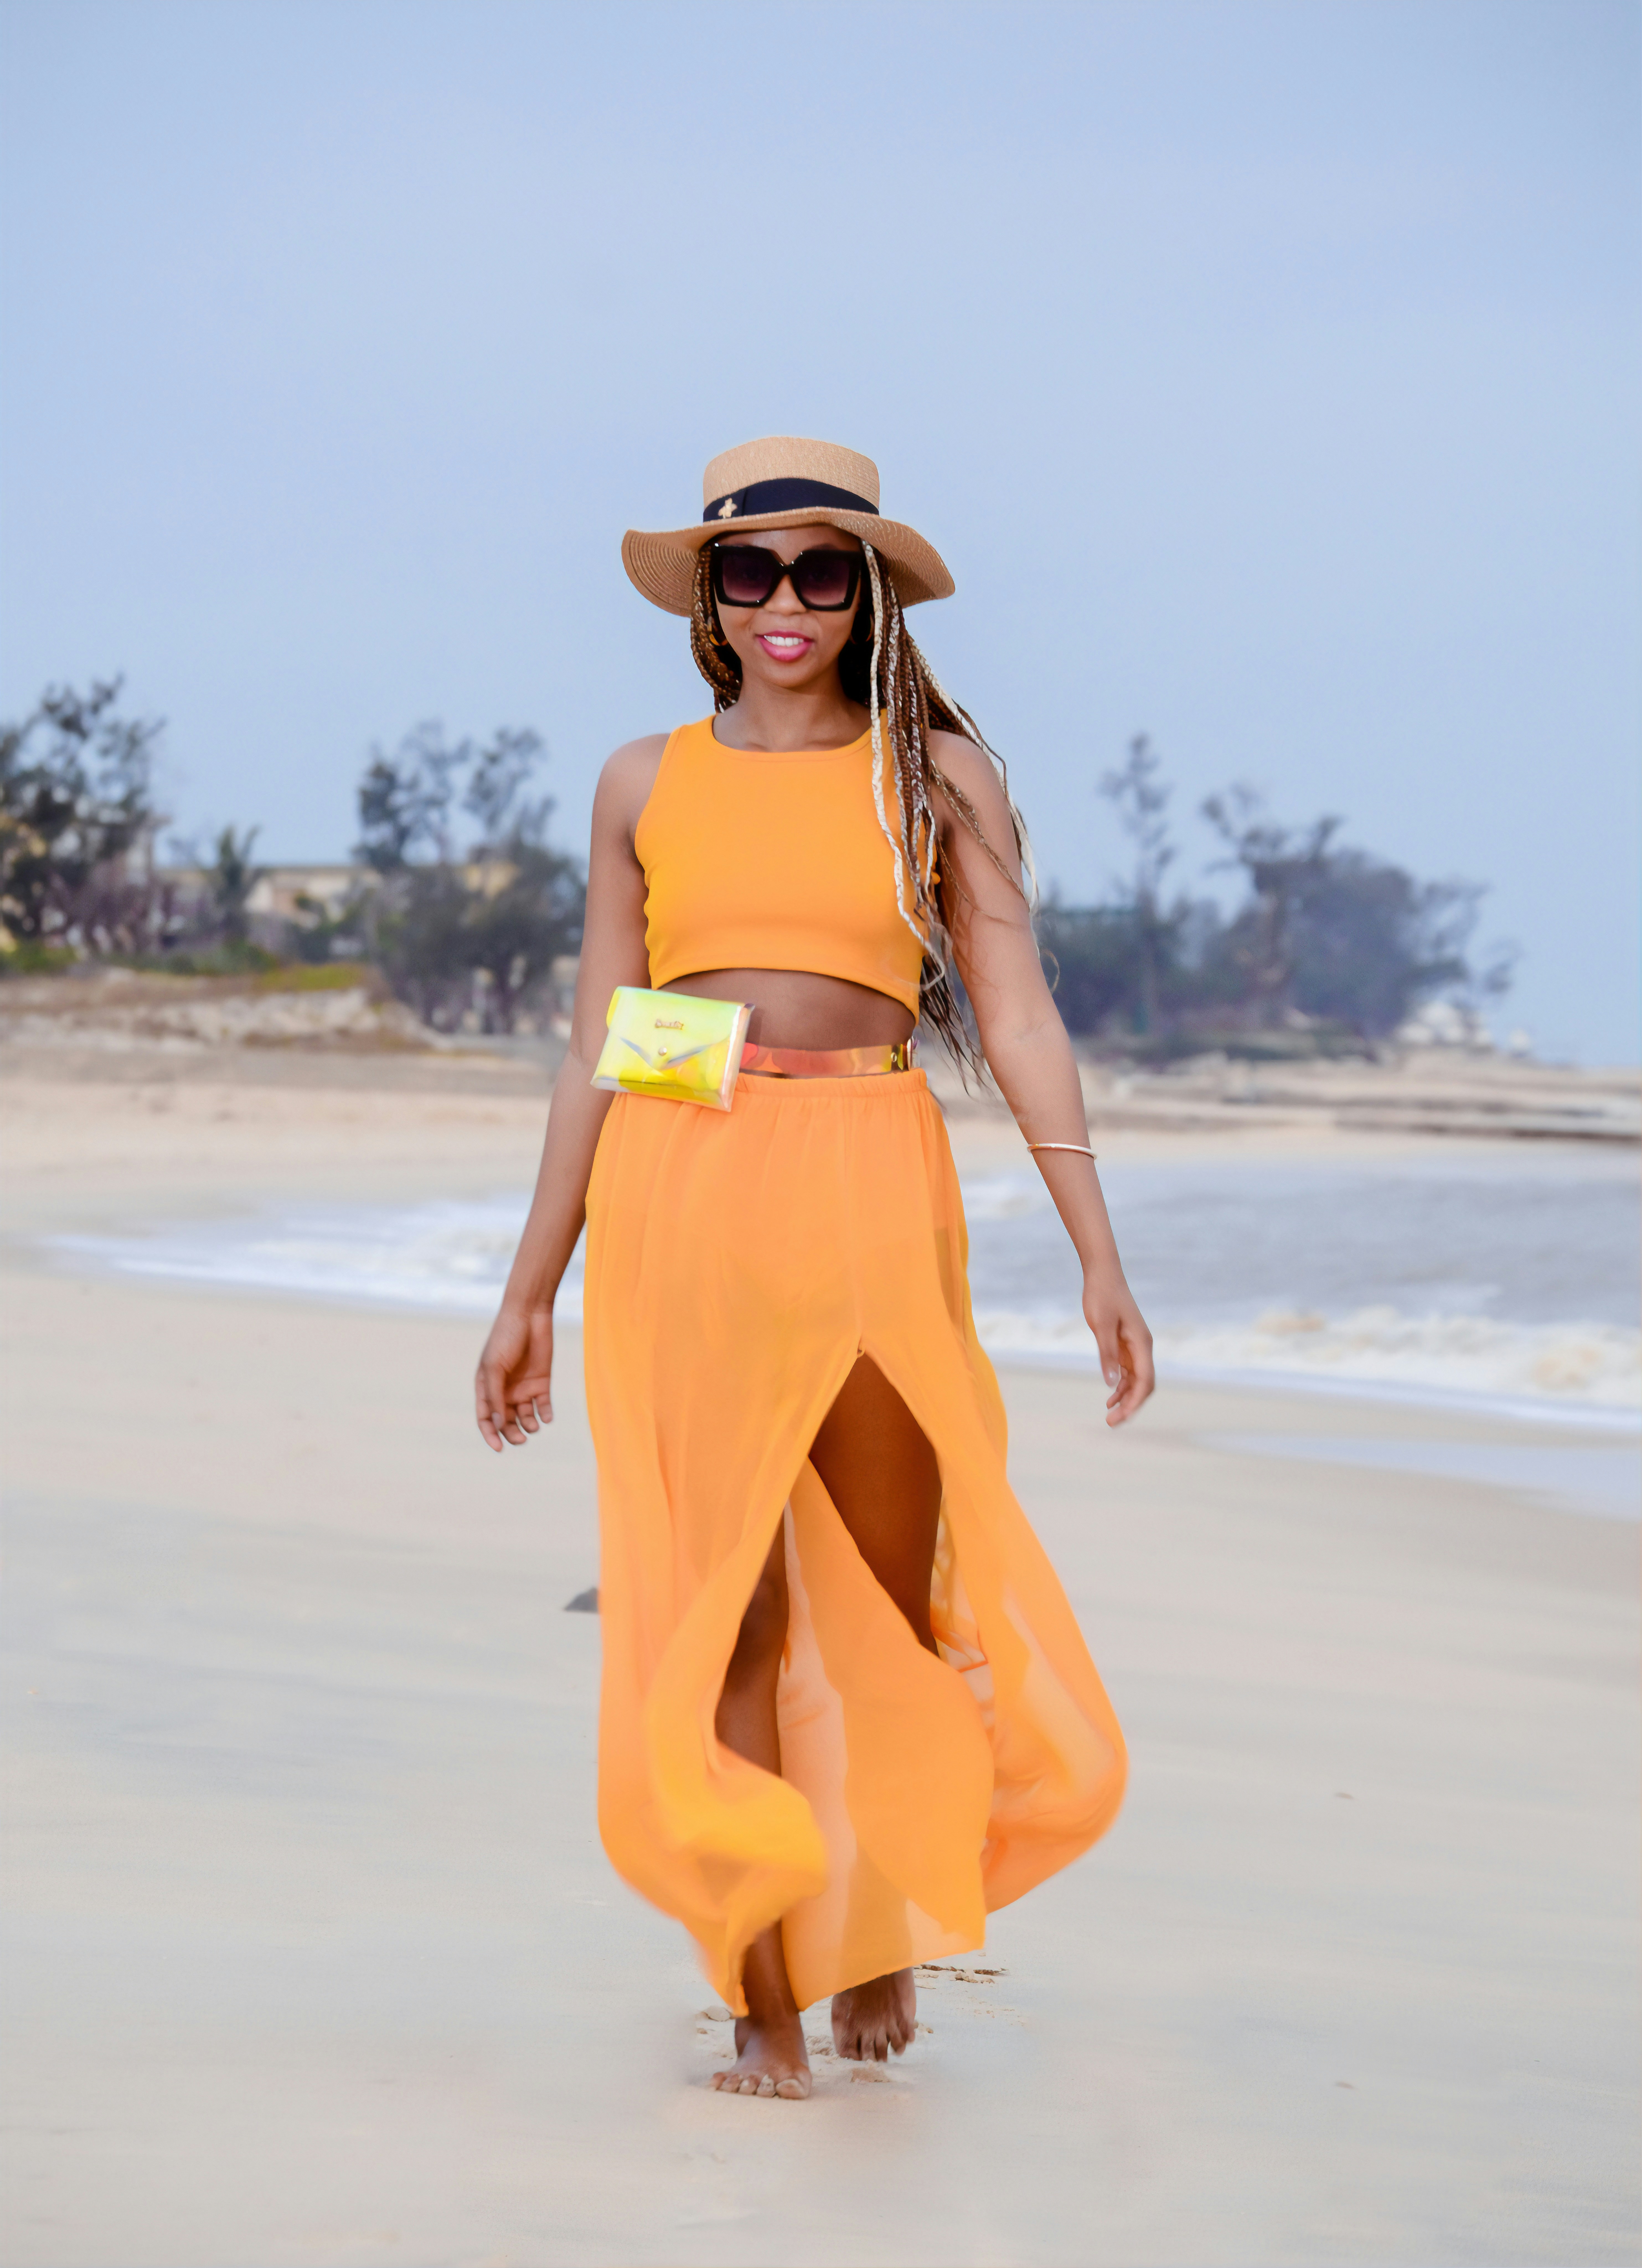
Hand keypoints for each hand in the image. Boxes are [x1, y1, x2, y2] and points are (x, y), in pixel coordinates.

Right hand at [475, 1304, 554, 1451]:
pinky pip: (543, 1406)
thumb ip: (495, 1396)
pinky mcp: (542, 1382)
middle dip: (512, 1433)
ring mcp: (523, 1387)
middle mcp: (505, 1391)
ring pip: (525, 1417)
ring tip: (534, 1426)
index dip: (490, 1434)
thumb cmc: (505, 1337)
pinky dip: (545, 1415)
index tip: (499, 1448)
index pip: (486, 1418)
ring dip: (529, 1425)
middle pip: (506, 1421)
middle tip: (521, 1438)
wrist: (530, 1314)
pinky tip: (546, 1418)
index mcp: (487, 1387)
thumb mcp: (494, 1367)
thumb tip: (498, 1424)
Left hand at [1083, 1269, 1154, 1425]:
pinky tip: (1110, 1396)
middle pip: (1144, 1385)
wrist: (1103, 1274)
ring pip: (1136, 1380)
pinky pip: (1128, 1371)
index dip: (1135, 1402)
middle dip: (1131, 1405)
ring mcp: (1136, 1346)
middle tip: (1111, 1423)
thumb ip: (1107, 1354)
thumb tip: (1110, 1383)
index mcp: (1142, 1343)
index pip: (1145, 1381)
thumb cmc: (1102, 1296)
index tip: (1122, 1418)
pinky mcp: (1126, 1344)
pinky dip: (1121, 1385)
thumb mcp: (1101, 1325)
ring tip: (1110, 1415)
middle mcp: (1143, 1347)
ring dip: (1126, 1398)